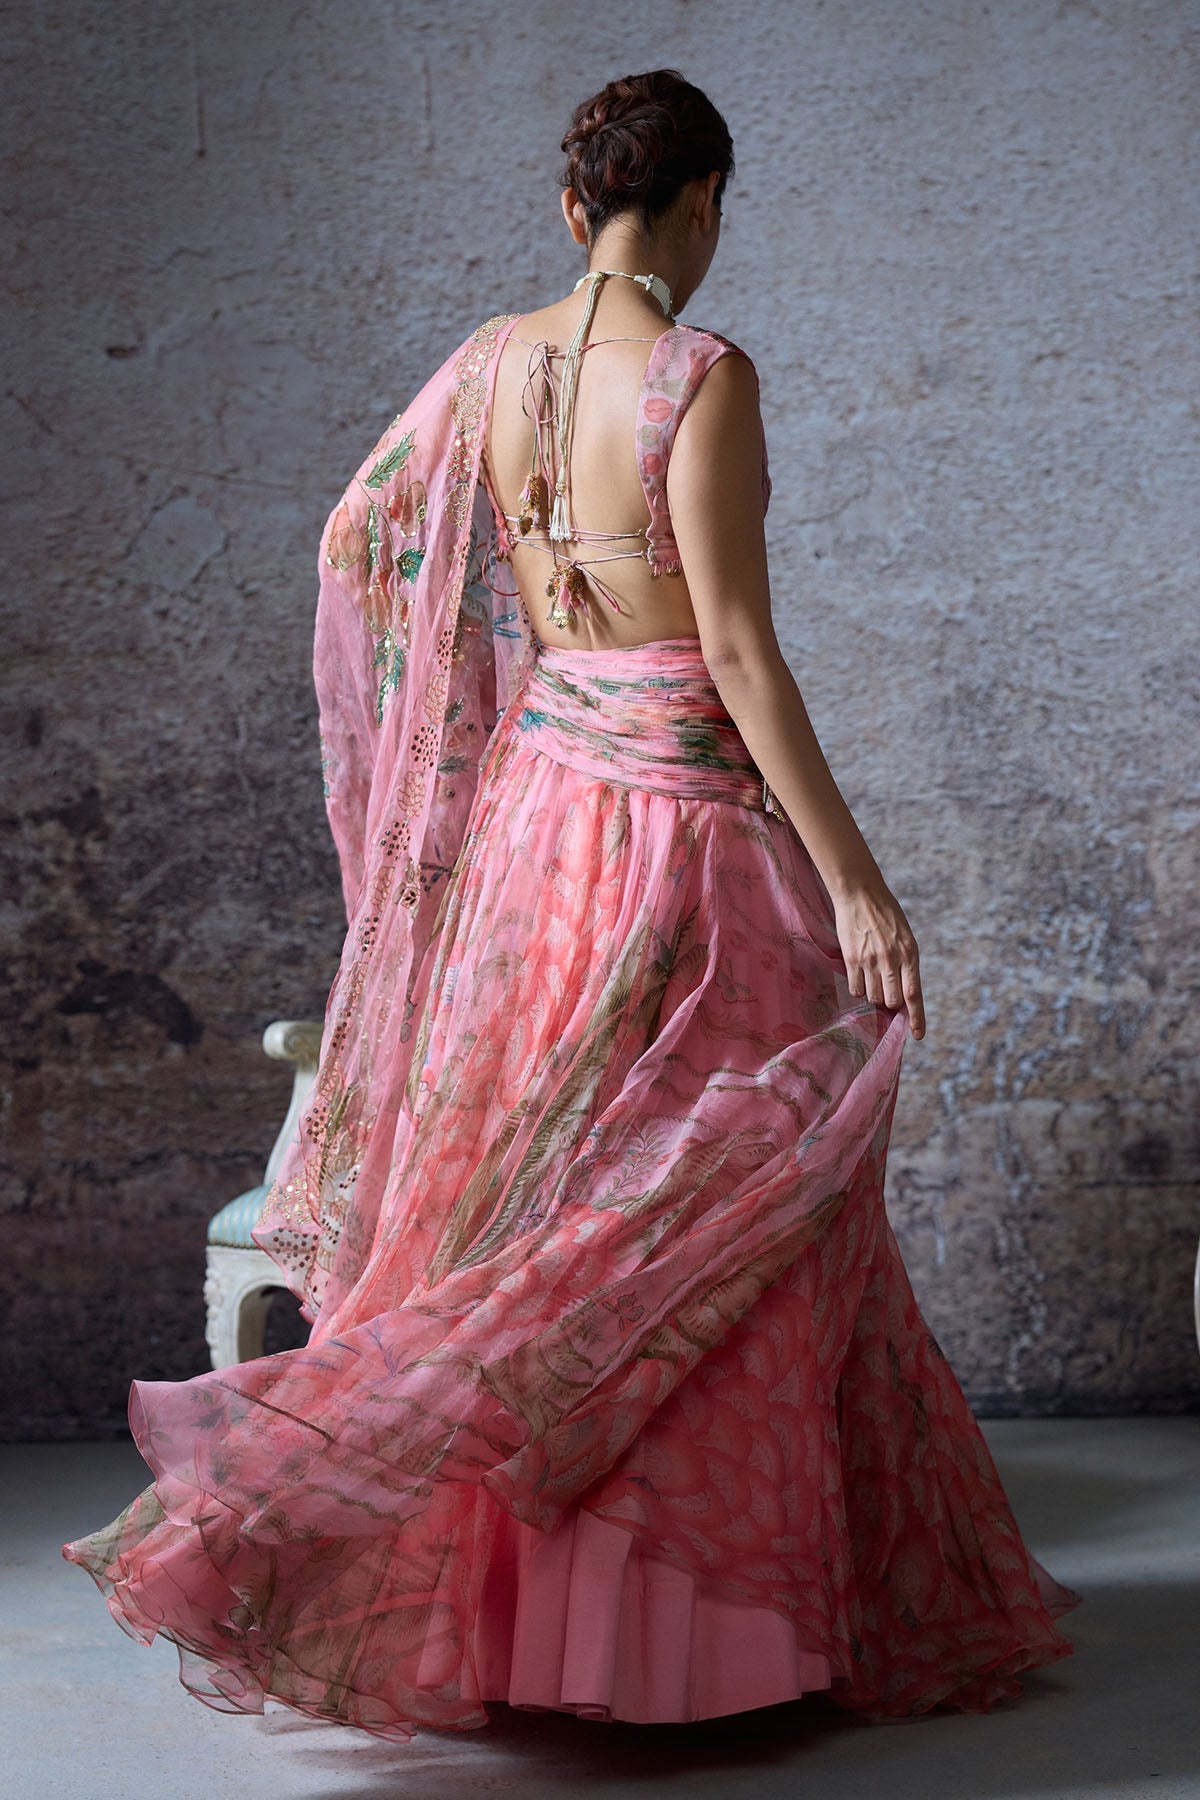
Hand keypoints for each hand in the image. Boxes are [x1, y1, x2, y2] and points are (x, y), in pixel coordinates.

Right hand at [832, 881, 925, 1039]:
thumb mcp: (905, 937)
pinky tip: (860, 974)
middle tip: (886, 991)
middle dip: (890, 1003)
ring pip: (873, 997)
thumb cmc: (886, 914)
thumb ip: (906, 964)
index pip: (914, 994)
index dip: (917, 1018)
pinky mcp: (852, 959)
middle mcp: (891, 960)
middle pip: (891, 1001)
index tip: (917, 1036)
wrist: (860, 892)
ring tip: (872, 976)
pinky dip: (858, 988)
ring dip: (874, 994)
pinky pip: (855, 989)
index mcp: (910, 953)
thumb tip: (903, 994)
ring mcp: (870, 961)